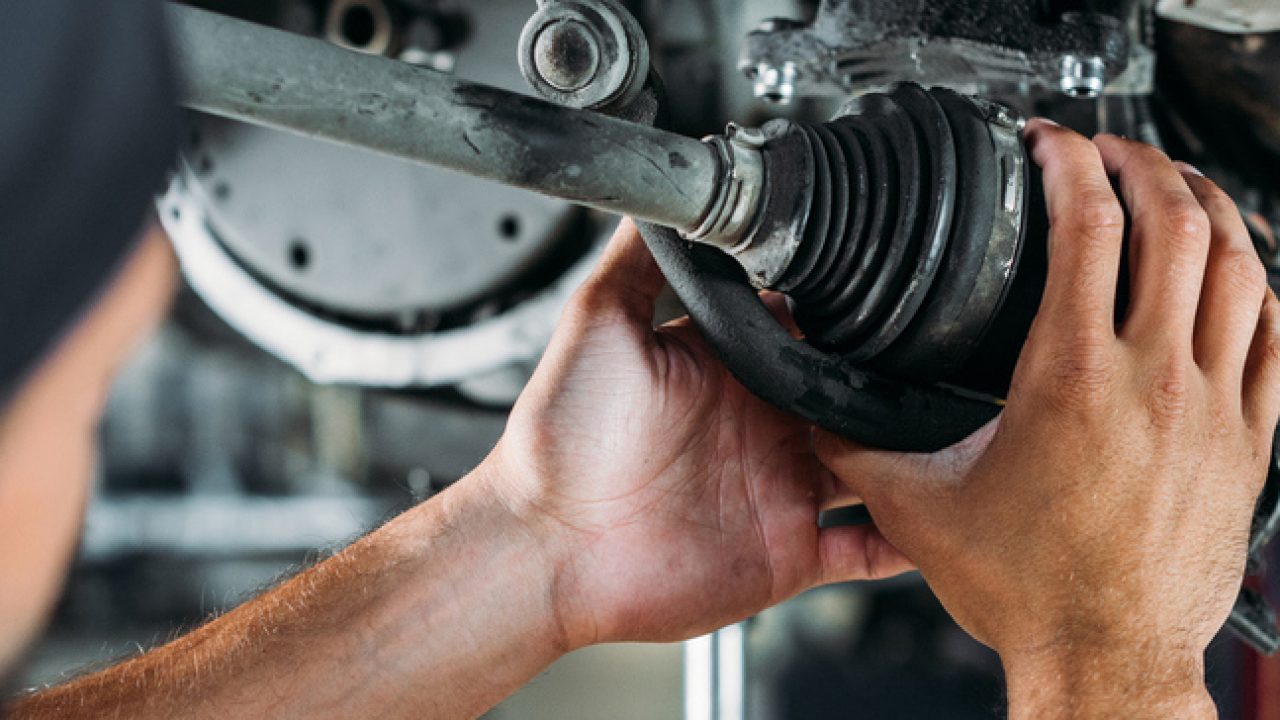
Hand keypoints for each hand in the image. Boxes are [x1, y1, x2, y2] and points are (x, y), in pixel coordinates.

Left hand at [484, 219, 910, 649]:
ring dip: (916, 457)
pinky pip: (864, 549)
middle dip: (899, 384)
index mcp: (728, 369)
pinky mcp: (787, 552)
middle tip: (948, 367)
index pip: (810, 330)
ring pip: (877, 469)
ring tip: (965, 437)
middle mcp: (761, 426)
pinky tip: (938, 522)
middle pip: (855, 398)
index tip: (894, 292)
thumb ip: (639, 258)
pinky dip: (904, 540)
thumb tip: (663, 193)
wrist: (547, 546)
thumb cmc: (562, 440)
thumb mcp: (598, 322)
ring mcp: (779, 489)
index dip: (851, 313)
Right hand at [816, 123, 1279, 716]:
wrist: (1106, 656)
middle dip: (1142, 164)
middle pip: (1174, 224)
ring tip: (1177, 185)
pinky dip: (1260, 282)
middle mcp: (1154, 379)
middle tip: (1110, 150)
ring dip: (1209, 207)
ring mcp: (1214, 406)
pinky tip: (1240, 268)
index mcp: (1070, 378)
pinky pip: (1277, 334)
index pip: (1086, 227)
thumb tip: (810, 414)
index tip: (1048, 146)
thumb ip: (855, 449)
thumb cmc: (1028, 588)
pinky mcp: (1249, 440)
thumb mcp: (919, 508)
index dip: (1067, 163)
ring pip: (1239, 266)